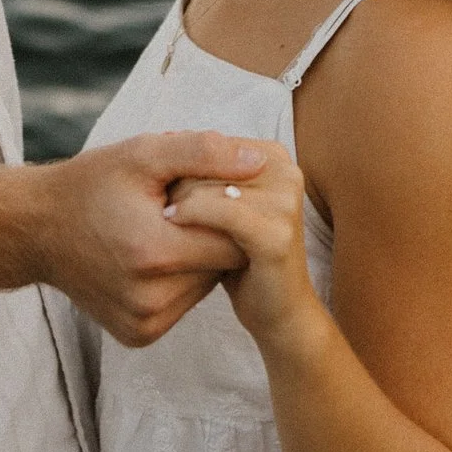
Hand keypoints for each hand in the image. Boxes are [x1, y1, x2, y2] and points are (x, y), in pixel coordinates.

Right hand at [31, 132, 267, 345]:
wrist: (36, 230)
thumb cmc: (91, 186)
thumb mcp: (143, 154)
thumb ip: (203, 154)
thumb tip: (257, 161)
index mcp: (154, 253)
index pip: (233, 239)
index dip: (226, 211)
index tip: (203, 193)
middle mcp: (150, 299)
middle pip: (220, 267)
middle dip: (211, 236)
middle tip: (178, 210)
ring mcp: (143, 323)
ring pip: (204, 288)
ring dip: (195, 260)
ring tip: (163, 232)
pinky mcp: (138, 335)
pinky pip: (182, 305)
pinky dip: (176, 281)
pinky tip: (151, 258)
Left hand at [165, 142, 317, 354]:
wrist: (280, 311)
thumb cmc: (241, 256)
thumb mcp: (221, 206)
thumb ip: (204, 173)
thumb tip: (166, 140)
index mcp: (273, 157)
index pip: (210, 144)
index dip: (180, 166)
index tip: (166, 191)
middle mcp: (285, 172)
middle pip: (208, 161)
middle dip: (178, 185)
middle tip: (166, 213)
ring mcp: (285, 202)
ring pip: (209, 185)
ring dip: (180, 202)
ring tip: (169, 222)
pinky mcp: (275, 235)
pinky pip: (221, 211)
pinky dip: (190, 214)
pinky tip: (170, 223)